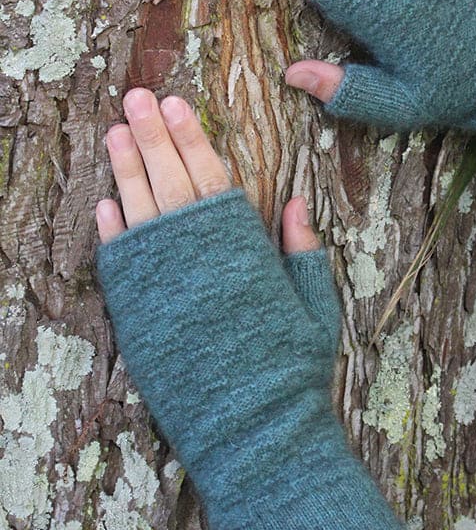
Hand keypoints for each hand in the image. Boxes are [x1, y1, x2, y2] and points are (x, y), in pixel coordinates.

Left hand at [95, 85, 407, 529]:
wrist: (253, 432)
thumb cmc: (292, 373)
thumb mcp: (315, 309)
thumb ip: (301, 254)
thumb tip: (292, 202)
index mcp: (242, 249)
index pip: (212, 177)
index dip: (192, 138)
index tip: (177, 104)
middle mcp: (197, 257)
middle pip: (170, 182)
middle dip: (152, 135)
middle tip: (136, 96)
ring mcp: (162, 285)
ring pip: (139, 211)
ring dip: (125, 169)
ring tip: (115, 131)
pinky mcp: (138, 316)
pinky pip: (119, 262)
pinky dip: (112, 230)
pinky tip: (106, 203)